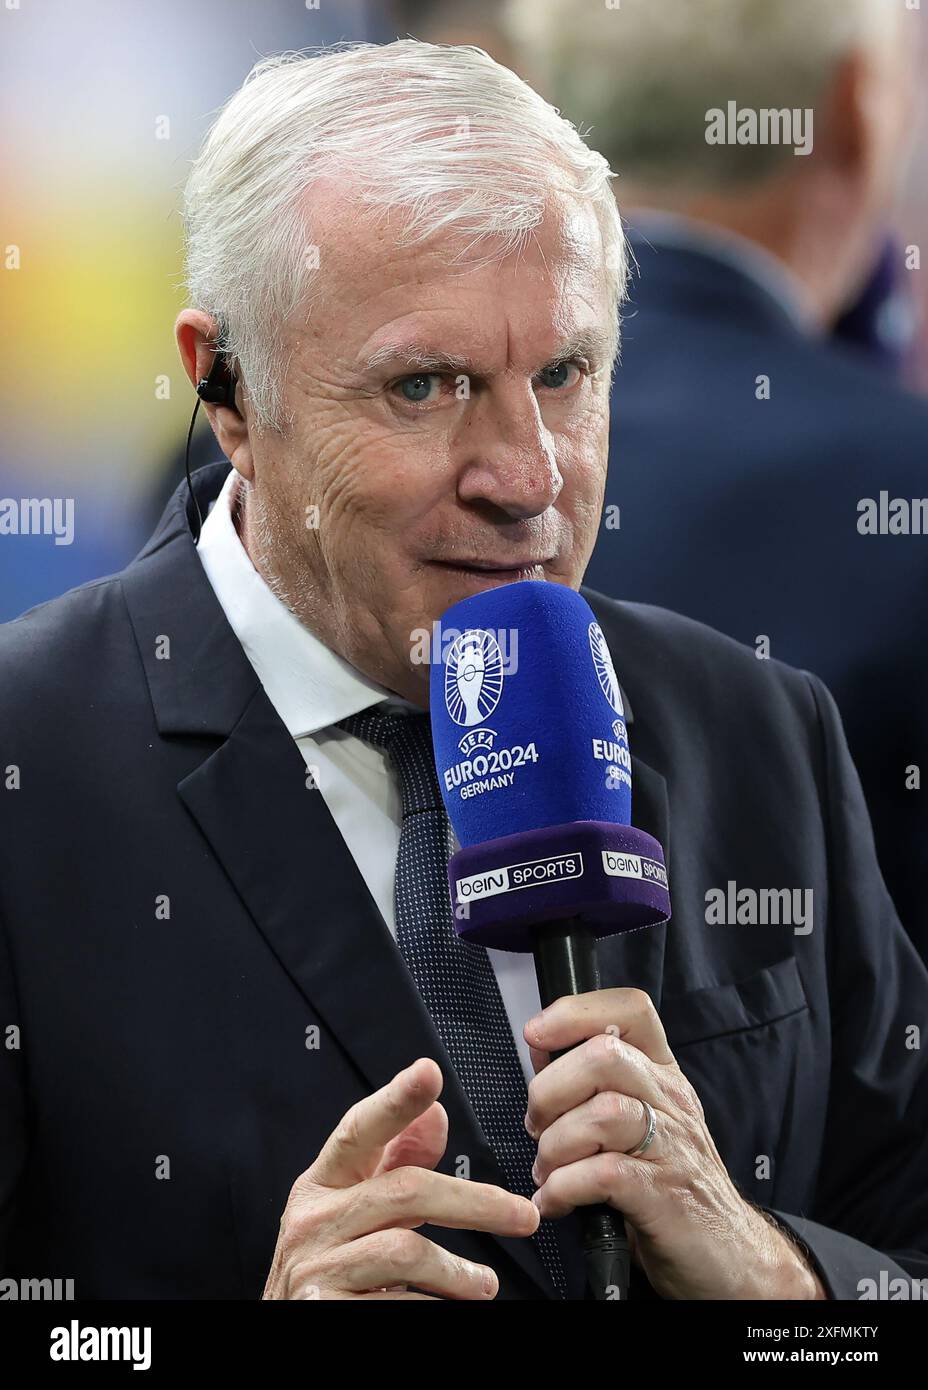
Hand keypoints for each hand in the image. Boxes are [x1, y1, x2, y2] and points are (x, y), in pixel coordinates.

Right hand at [263, 1057, 538, 1299]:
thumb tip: (436, 1114)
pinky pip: (399, 1303)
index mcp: (320, 1184)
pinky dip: (434, 1306)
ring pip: (406, 1250)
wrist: (289, 1328)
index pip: (359, 1131)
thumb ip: (395, 1165)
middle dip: (475, 1203)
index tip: (429, 1072)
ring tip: (485, 1285)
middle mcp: (310, 1220)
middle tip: (524, 1217)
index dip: (395, 1100)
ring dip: (459, 1271)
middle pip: (406, 1191)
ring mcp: (312, 1268)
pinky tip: (444, 1308)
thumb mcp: (357, 1211)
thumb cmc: (334, 1268)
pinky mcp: (321, 1309)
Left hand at [523, 990, 825, 1299]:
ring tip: (549, 1171)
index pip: (631, 1010)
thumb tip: (541, 1050)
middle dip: (550, 1090)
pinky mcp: (665, 1195)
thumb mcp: (639, 1123)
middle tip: (538, 1126)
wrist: (729, 1257)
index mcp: (662, 1076)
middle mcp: (671, 1101)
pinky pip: (602, 1174)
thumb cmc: (670, 1185)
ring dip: (555, 1146)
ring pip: (602, 1113)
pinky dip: (563, 1188)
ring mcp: (673, 1147)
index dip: (575, 1012)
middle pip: (604, 1056)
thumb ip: (593, 1086)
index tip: (537, 1034)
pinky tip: (555, 1201)